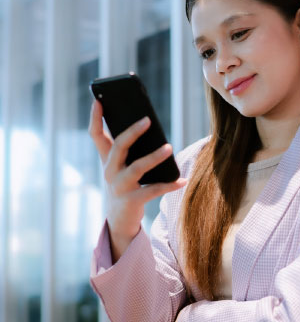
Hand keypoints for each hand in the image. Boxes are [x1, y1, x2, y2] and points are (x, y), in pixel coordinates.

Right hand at [88, 99, 186, 260]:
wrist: (119, 220)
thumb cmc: (126, 186)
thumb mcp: (124, 167)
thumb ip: (132, 150)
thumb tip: (151, 129)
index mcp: (107, 160)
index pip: (96, 135)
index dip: (95, 118)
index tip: (98, 100)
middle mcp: (110, 171)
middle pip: (118, 147)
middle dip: (132, 132)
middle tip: (148, 120)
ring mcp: (120, 187)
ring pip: (136, 168)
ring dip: (153, 157)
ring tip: (169, 147)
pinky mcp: (132, 201)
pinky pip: (153, 190)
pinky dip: (169, 185)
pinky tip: (183, 180)